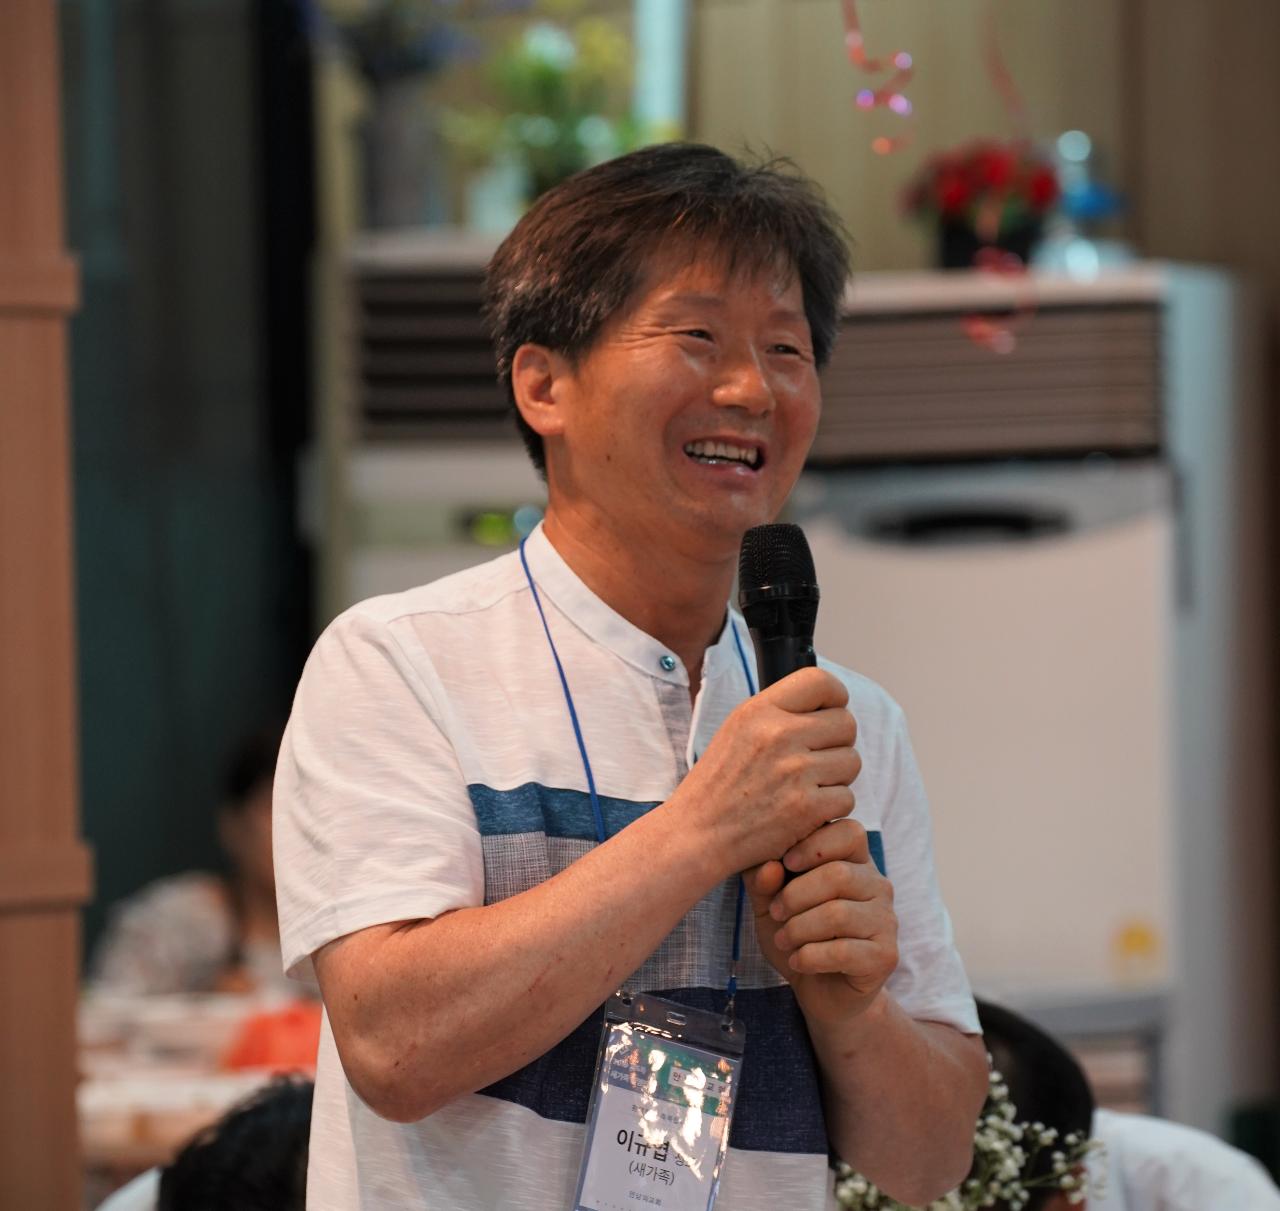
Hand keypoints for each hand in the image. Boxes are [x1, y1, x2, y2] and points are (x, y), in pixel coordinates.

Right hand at [671, 667, 860, 876]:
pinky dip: (830, 809)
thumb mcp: (737, 730)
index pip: (821, 682)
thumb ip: (779, 712)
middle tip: (815, 760)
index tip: (828, 714)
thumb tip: (827, 703)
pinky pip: (846, 798)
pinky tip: (804, 812)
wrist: (698, 833)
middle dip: (837, 743)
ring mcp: (794, 772)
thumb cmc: (719, 783)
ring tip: (805, 787)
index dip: (835, 697)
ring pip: (851, 762)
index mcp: (759, 711)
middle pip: (846, 724)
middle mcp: (778, 735)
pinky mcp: (806, 808)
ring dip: (836, 778)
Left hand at [745, 817, 898, 1024]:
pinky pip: (844, 951)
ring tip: (783, 940)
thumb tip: (769, 867)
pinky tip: (798, 962)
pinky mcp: (886, 956)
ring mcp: (886, 920)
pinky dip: (810, 957)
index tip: (785, 862)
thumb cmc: (797, 935)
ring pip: (838, 914)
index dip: (814, 843)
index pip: (849, 831)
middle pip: (838, 875)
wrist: (822, 992)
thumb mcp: (768, 903)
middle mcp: (877, 885)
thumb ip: (762, 880)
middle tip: (775, 912)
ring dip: (799, 929)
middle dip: (795, 895)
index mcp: (854, 861)